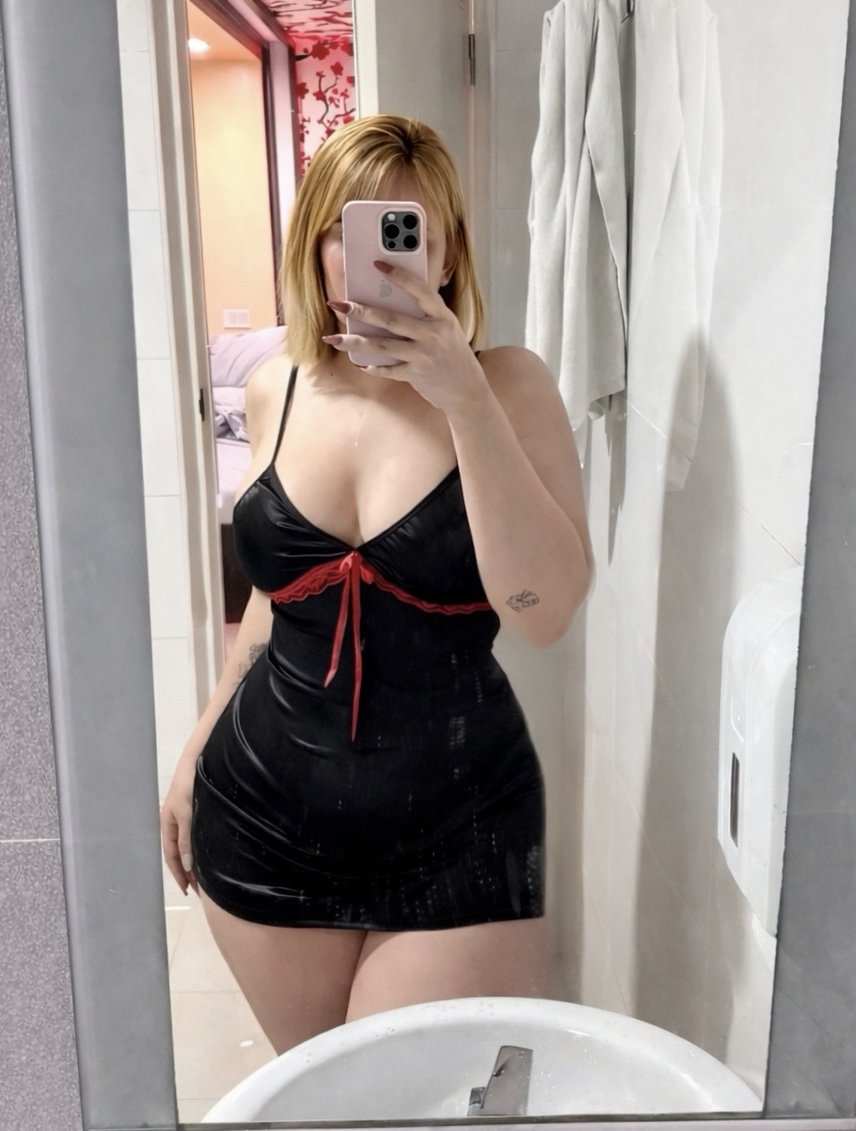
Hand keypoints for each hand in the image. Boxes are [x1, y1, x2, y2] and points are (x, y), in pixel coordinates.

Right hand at [160, 759, 197, 895]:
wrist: (197, 761)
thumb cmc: (189, 785)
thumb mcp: (187, 813)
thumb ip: (186, 838)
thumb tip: (186, 864)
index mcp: (167, 824)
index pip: (171, 856)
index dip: (178, 873)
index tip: (188, 890)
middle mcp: (175, 823)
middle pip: (179, 853)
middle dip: (187, 872)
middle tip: (199, 890)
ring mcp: (185, 818)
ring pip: (188, 846)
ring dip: (194, 862)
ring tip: (205, 878)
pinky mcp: (195, 812)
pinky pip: (194, 837)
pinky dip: (199, 849)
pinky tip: (208, 856)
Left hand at [323, 261, 488, 417]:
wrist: (467, 390)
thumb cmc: (453, 354)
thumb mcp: (447, 328)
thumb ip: (425, 315)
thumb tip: (389, 301)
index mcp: (442, 316)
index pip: (419, 290)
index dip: (399, 276)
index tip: (377, 264)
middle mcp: (433, 333)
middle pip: (391, 319)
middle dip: (361, 311)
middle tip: (338, 304)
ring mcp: (424, 355)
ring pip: (382, 345)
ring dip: (354, 342)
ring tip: (333, 338)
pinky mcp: (416, 375)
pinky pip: (388, 369)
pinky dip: (372, 367)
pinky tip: (359, 363)